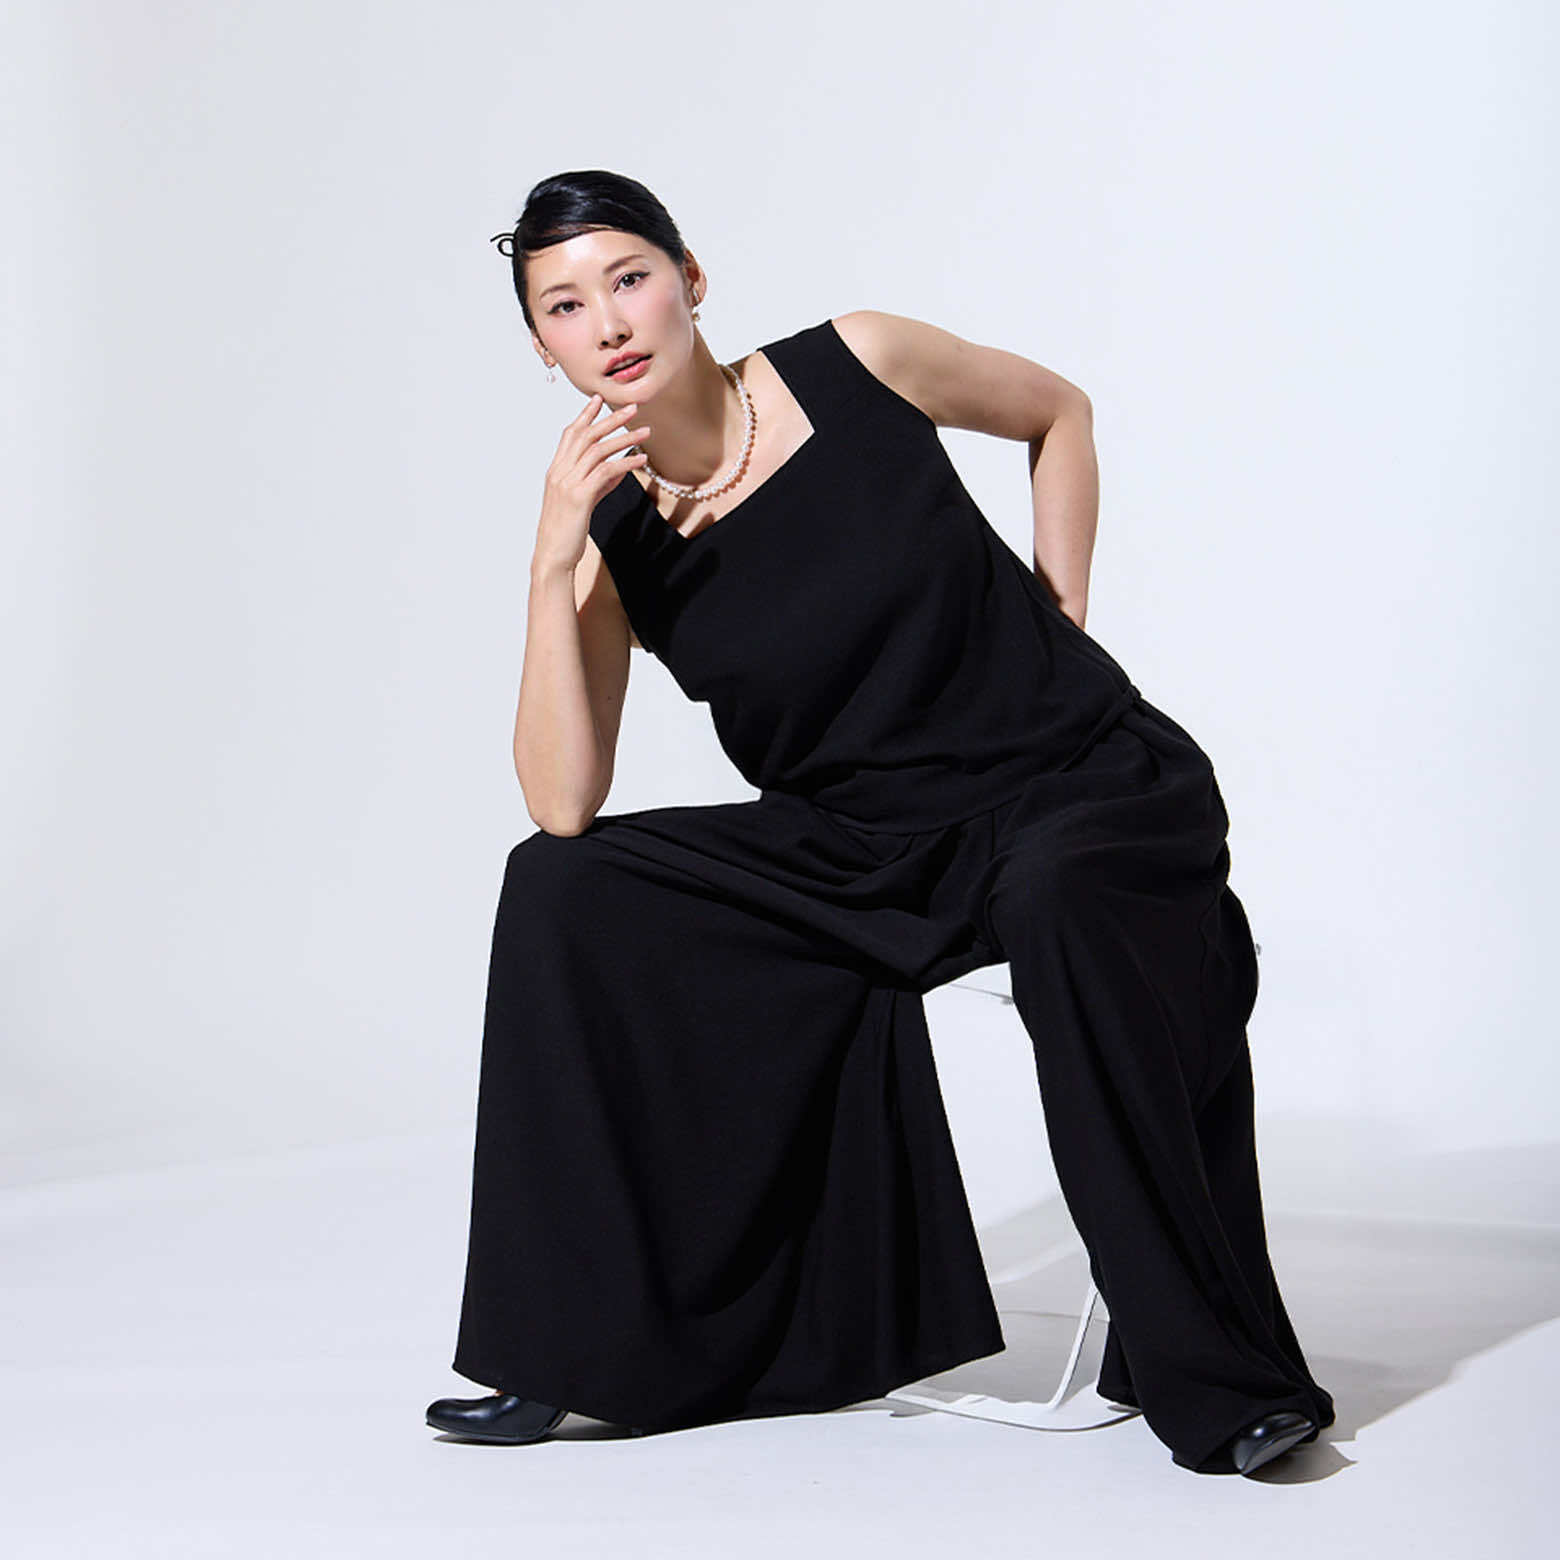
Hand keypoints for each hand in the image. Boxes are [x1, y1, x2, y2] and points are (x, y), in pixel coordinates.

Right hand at [533, 395, 650, 572]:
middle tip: (631, 407)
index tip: (599, 399)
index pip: (570, 435)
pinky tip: (641, 459)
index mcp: (556, 471)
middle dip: (610, 419)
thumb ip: (599, 484)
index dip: (585, 415)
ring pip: (598, 450)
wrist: (552, 556)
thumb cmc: (566, 532)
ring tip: (645, 431)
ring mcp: (568, 483)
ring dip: (624, 438)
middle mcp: (559, 472)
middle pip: (586, 436)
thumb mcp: (583, 503)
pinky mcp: (580, 497)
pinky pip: (606, 472)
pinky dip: (625, 462)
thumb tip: (619, 470)